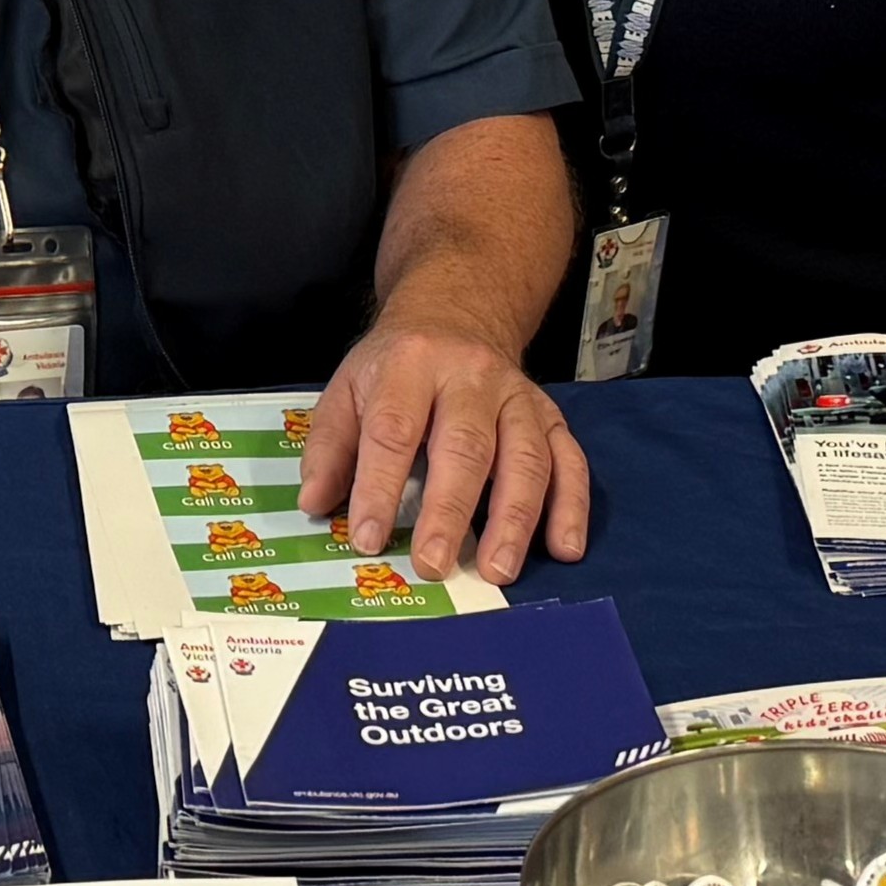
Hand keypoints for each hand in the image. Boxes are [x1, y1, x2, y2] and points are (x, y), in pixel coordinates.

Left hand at [298, 321, 590, 583]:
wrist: (458, 314)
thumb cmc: (397, 365)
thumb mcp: (348, 387)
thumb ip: (330, 446)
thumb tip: (315, 503)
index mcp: (410, 365)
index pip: (394, 430)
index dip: (380, 487)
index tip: (369, 539)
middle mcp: (470, 377)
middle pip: (465, 446)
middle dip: (449, 511)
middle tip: (433, 564)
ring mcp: (517, 397)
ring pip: (525, 457)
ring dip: (514, 518)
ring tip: (498, 571)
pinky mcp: (550, 415)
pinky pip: (569, 460)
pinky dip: (570, 506)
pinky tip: (563, 548)